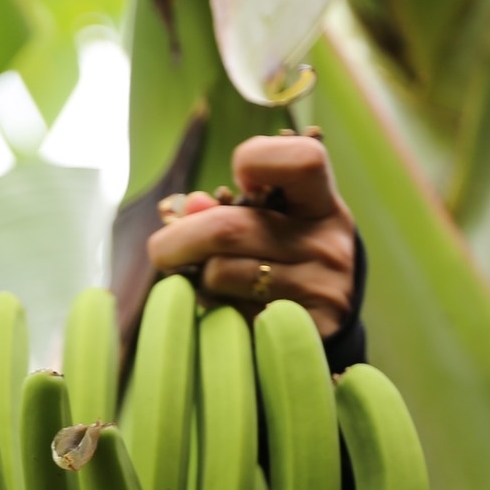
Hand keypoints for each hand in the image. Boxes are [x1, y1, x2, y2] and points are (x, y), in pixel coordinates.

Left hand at [144, 134, 357, 336]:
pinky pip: (228, 314)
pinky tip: (221, 308)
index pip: (302, 159)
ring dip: (196, 279)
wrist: (319, 325)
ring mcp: (320, 289)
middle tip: (161, 252)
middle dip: (178, 239)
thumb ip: (226, 209)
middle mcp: (327, 243)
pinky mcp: (301, 330)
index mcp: (321, 204)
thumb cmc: (280, 261)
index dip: (257, 159)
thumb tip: (190, 204)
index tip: (238, 179)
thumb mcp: (266, 225)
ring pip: (221, 274)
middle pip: (229, 228)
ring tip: (202, 281)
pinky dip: (211, 309)